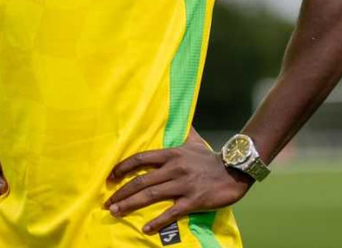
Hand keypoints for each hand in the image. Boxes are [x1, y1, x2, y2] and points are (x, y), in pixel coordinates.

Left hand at [104, 127, 253, 234]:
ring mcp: (183, 184)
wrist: (233, 171)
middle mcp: (173, 168)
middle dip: (122, 191)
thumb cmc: (209, 157)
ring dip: (131, 204)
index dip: (123, 167)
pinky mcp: (193, 200)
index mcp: (171, 153)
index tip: (110, 176)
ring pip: (151, 195)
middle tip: (107, 202)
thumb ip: (180, 130)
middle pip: (142, 180)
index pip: (141, 158)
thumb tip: (172, 113)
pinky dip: (157, 221)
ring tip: (116, 212)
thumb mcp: (193, 140)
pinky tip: (145, 228)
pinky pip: (171, 212)